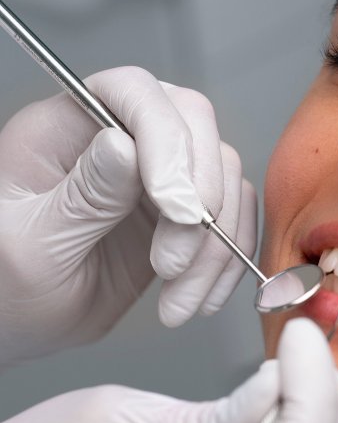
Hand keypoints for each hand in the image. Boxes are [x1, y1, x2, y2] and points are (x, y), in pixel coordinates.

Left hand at [0, 67, 255, 366]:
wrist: (23, 328)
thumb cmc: (6, 284)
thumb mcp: (31, 245)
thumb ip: (82, 195)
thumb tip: (126, 145)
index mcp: (65, 127)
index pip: (134, 94)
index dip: (167, 141)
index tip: (176, 208)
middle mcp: (118, 139)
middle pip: (195, 128)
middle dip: (199, 201)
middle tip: (172, 264)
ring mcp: (154, 177)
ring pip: (222, 179)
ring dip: (215, 246)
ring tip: (178, 297)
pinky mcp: (181, 217)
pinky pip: (231, 221)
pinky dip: (227, 262)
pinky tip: (198, 299)